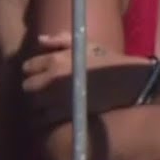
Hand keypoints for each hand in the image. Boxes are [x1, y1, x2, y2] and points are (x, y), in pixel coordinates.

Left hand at [22, 33, 152, 122]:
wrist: (132, 86)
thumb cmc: (111, 63)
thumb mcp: (88, 45)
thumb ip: (61, 40)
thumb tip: (39, 39)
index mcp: (55, 60)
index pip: (27, 67)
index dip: (33, 71)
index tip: (41, 74)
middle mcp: (51, 79)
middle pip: (27, 87)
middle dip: (34, 88)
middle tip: (45, 90)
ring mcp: (57, 99)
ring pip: (34, 104)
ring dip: (39, 104)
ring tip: (51, 103)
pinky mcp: (65, 115)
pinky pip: (45, 119)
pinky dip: (47, 118)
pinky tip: (57, 115)